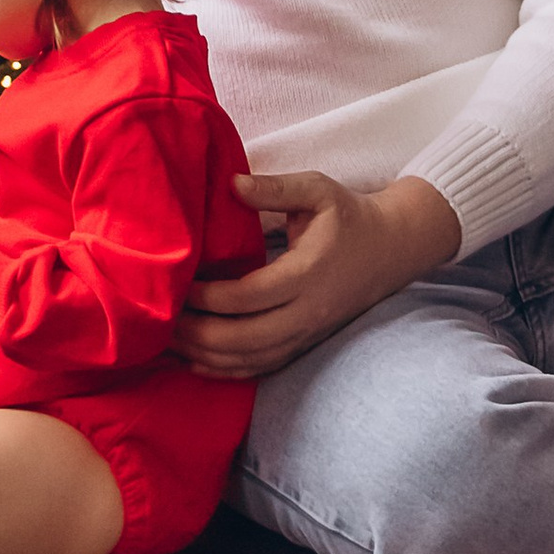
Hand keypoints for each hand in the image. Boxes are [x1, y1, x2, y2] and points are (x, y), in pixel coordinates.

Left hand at [174, 170, 458, 380]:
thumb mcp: (317, 190)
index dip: (210, 297)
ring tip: (169, 341)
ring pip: (252, 359)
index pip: (250, 296)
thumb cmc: (348, 216)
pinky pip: (262, 367)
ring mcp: (308, 333)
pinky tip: (197, 362)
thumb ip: (274, 188)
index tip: (181, 286)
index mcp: (308, 273)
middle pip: (245, 338)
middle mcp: (308, 312)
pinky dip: (227, 370)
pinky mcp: (306, 344)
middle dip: (199, 333)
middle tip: (162, 320)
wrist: (391, 249)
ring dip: (207, 355)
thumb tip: (232, 183)